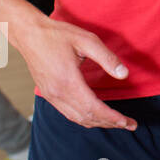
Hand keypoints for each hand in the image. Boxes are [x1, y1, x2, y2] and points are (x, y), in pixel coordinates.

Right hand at [19, 18, 136, 130]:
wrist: (29, 35)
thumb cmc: (58, 35)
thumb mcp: (87, 40)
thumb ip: (107, 58)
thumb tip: (124, 75)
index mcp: (68, 81)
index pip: (93, 108)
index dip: (112, 118)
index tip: (128, 122)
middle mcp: (57, 93)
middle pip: (87, 117)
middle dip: (110, 123)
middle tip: (130, 125)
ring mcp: (51, 96)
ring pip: (77, 118)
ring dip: (98, 123)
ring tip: (117, 123)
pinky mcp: (48, 94)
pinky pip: (68, 113)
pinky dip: (85, 118)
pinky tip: (96, 115)